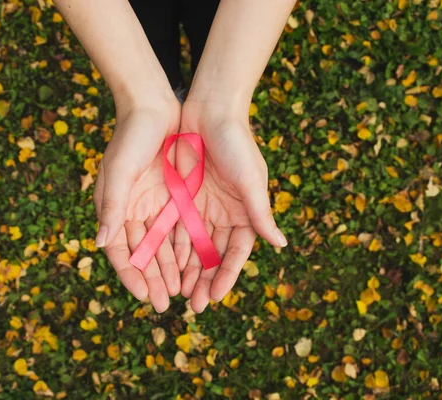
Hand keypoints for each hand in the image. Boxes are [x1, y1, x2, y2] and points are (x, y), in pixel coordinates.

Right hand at [93, 95, 181, 311]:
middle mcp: (132, 211)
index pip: (120, 251)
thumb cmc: (131, 136)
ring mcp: (154, 204)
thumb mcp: (120, 170)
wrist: (155, 106)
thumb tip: (101, 242)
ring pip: (162, 245)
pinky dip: (184, 247)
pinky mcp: (173, 197)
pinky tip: (193, 265)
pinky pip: (179, 228)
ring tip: (181, 292)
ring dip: (170, 268)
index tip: (143, 296)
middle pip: (143, 253)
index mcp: (114, 208)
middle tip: (164, 304)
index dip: (130, 275)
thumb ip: (111, 206)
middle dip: (153, 279)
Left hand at [174, 100, 287, 312]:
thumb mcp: (250, 180)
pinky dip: (169, 246)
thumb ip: (260, 213)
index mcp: (245, 214)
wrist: (210, 110)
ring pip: (192, 247)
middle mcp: (224, 215)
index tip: (215, 297)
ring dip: (185, 269)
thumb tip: (280, 245)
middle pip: (213, 255)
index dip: (226, 276)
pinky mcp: (182, 198)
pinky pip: (174, 228)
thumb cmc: (236, 143)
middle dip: (204, 280)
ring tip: (175, 292)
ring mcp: (202, 208)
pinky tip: (161, 265)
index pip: (236, 253)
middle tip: (193, 305)